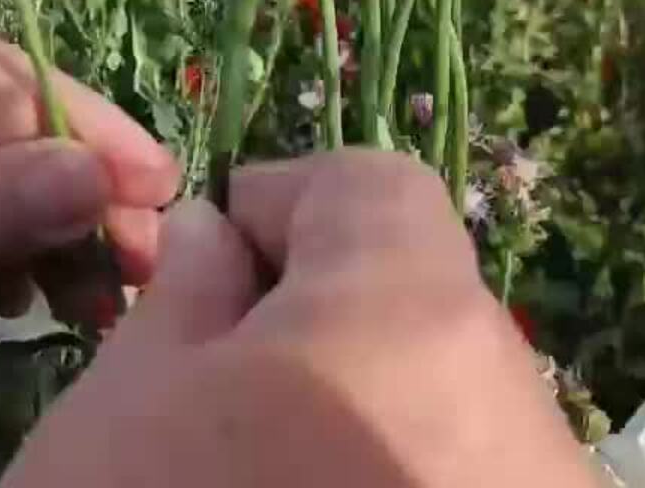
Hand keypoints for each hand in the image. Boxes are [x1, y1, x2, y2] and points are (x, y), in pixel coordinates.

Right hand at [3, 150, 597, 486]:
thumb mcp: (124, 408)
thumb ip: (183, 295)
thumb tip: (220, 242)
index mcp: (414, 318)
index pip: (373, 186)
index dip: (277, 204)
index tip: (202, 271)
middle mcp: (521, 409)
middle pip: (420, 308)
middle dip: (312, 328)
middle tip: (207, 396)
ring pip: (447, 417)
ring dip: (354, 424)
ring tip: (257, 486)